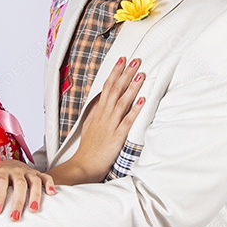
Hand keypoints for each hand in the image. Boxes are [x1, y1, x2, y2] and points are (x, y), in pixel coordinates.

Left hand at [0, 159, 55, 220]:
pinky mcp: (39, 175)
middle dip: (18, 202)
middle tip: (15, 218)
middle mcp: (17, 172)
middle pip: (20, 185)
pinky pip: (47, 178)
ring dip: (36, 196)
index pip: (1, 184)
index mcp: (2, 173)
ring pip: (35, 182)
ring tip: (34, 211)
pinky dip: (50, 185)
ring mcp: (29, 173)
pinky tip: (52, 195)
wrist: (11, 165)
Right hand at [71, 57, 145, 180]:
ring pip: (121, 102)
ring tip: (140, 74)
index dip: (115, 73)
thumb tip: (100, 99)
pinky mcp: (117, 137)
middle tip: (135, 60)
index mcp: (98, 112)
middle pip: (115, 90)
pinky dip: (135, 109)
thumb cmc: (88, 148)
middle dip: (125, 74)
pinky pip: (127, 121)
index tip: (122, 60)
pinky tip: (142, 99)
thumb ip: (95, 112)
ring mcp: (110, 125)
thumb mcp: (89, 125)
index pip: (107, 87)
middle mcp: (104, 116)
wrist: (84, 166)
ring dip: (131, 87)